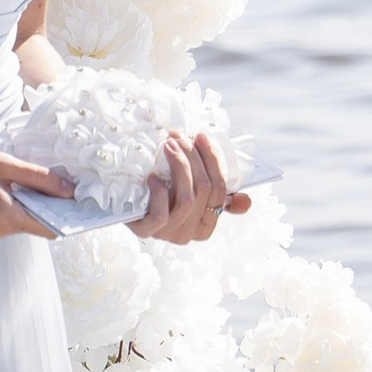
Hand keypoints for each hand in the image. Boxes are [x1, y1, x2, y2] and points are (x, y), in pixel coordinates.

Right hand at [0, 133, 65, 241]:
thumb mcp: (4, 164)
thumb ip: (39, 178)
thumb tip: (69, 190)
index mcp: (4, 216)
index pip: (50, 227)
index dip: (69, 215)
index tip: (83, 200)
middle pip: (39, 224)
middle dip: (53, 206)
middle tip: (65, 182)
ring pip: (25, 220)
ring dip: (35, 202)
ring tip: (36, 178)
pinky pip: (11, 217)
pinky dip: (20, 203)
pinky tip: (18, 184)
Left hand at [133, 129, 246, 245]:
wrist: (124, 210)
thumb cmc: (160, 199)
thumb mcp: (190, 197)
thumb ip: (216, 196)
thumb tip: (247, 200)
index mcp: (206, 225)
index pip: (220, 191)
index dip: (213, 161)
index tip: (201, 137)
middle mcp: (190, 233)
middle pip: (204, 190)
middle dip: (194, 158)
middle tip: (181, 137)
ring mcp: (167, 234)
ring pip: (186, 199)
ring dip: (180, 167)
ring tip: (169, 146)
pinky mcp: (146, 232)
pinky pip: (161, 214)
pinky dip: (160, 192)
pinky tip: (153, 176)